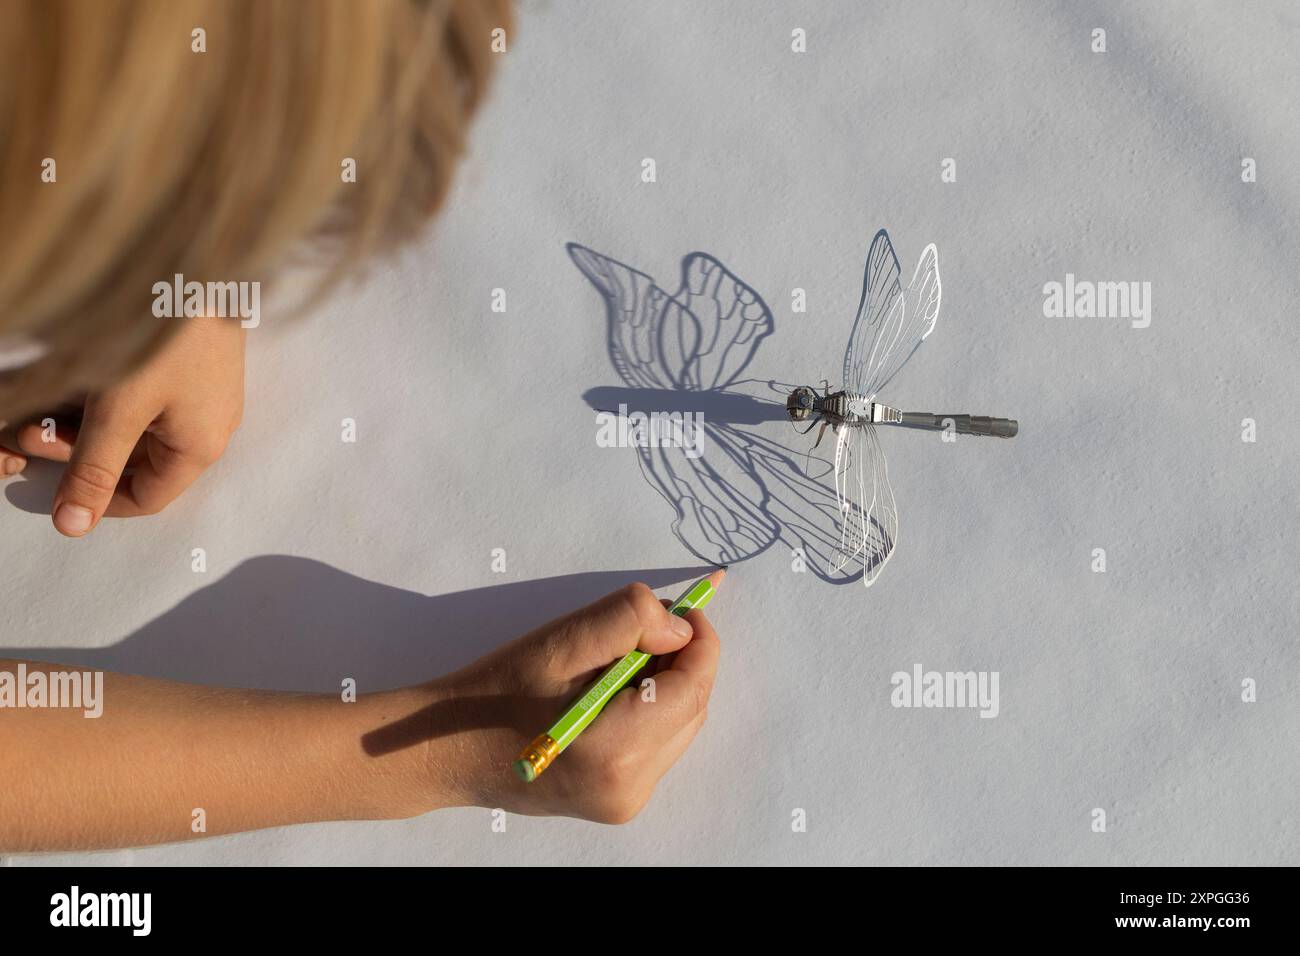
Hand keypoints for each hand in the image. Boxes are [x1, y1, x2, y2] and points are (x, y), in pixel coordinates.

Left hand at [0, 316, 244, 534]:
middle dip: (81, 452)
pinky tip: (88, 376)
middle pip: (142, 461)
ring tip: (46, 401)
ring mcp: (209, 391)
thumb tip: (74, 528)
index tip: (51, 483)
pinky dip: (115, 397)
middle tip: (31, 431)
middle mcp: (214, 425)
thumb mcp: (117, 412)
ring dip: (91, 423)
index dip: (96, 499)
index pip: (149, 498)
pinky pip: (153, 397)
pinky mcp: (200, 361)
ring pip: (142, 426)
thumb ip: (94, 471)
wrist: (199, 263)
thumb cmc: (164, 339)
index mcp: (202, 448)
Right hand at [418, 582, 719, 823]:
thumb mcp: (560, 643)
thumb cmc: (494, 693)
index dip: (701, 642)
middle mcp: (630, 788)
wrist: (445, 749)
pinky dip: (649, 709)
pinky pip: (656, 745)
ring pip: (677, 727)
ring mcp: (624, 802)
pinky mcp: (616, 802)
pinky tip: (613, 687)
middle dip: (684, 660)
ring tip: (624, 654)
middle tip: (653, 622)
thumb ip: (627, 622)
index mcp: (617, 751)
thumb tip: (680, 628)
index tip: (688, 608)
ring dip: (667, 683)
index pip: (692, 689)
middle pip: (691, 709)